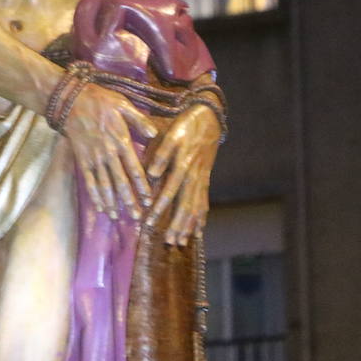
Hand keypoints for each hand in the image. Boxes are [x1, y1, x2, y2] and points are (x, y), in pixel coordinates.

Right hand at [62, 83, 163, 221]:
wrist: (70, 101)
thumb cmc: (99, 100)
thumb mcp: (123, 103)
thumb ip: (139, 120)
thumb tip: (155, 133)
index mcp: (121, 140)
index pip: (135, 168)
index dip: (142, 186)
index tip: (149, 200)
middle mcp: (108, 153)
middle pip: (120, 182)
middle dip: (129, 201)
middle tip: (137, 217)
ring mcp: (93, 158)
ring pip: (104, 185)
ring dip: (112, 202)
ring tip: (118, 218)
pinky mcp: (82, 159)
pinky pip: (89, 181)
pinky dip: (94, 195)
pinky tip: (100, 207)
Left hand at [144, 102, 220, 245]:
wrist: (209, 118)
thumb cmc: (186, 125)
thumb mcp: (172, 134)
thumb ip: (162, 154)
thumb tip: (151, 174)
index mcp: (184, 165)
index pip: (171, 190)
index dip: (161, 207)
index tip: (150, 221)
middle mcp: (195, 176)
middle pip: (187, 205)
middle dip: (177, 224)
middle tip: (169, 241)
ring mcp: (202, 179)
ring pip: (196, 207)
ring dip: (189, 225)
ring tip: (181, 242)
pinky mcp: (206, 179)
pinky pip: (204, 202)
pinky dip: (201, 217)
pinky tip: (198, 230)